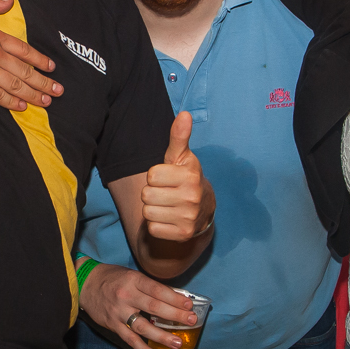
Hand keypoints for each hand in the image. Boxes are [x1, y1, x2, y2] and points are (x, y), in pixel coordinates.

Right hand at [0, 0, 59, 110]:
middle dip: (43, 82)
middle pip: (25, 71)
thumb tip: (9, 1)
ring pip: (15, 85)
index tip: (51, 67)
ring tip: (46, 101)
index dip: (39, 59)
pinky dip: (12, 102)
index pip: (24, 50)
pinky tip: (22, 106)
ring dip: (33, 94)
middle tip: (57, 91)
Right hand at [80, 263, 194, 348]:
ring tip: (177, 343)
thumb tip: (177, 298)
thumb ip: (151, 287)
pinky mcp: (113, 325)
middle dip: (174, 315)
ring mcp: (119, 312)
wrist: (85, 284)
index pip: (157, 290)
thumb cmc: (113, 278)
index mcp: (133, 280)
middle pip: (154, 307)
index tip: (189, 305)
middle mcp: (126, 296)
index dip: (174, 298)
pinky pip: (130, 339)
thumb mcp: (132, 275)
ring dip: (161, 336)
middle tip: (192, 321)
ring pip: (143, 326)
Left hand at [142, 113, 209, 243]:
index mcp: (190, 176)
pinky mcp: (183, 234)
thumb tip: (184, 114)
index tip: (167, 178)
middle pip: (146, 195)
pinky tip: (168, 218)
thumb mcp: (181, 157)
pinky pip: (152, 228)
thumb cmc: (185, 178)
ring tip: (167, 205)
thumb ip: (179, 136)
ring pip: (147, 212)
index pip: (151, 175)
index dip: (155, 176)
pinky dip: (156, 225)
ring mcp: (188, 217)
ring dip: (153, 209)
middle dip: (152, 193)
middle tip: (166, 193)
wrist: (203, 210)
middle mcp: (192, 197)